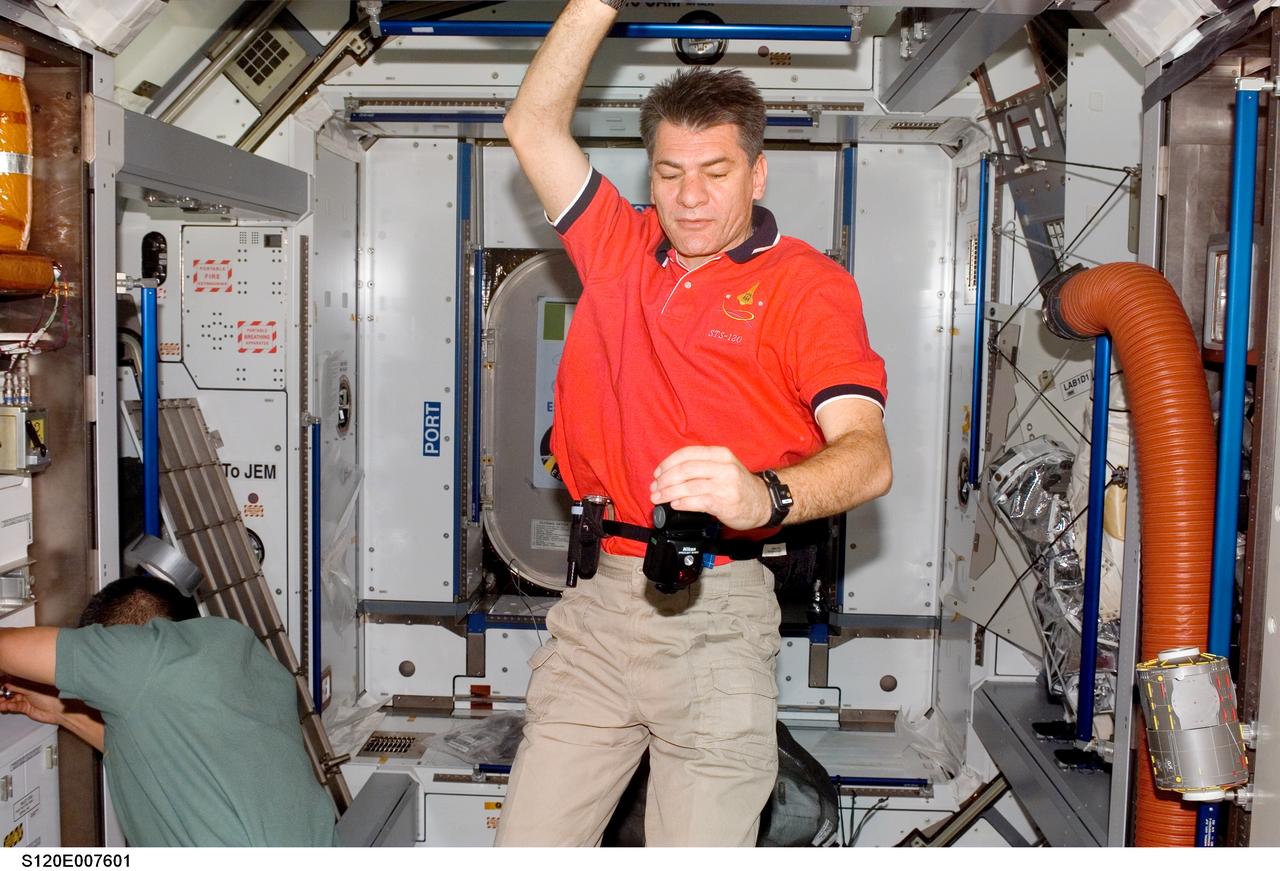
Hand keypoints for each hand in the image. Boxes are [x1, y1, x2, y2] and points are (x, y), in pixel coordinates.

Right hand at [0, 678, 65, 726]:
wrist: (59, 710)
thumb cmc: (52, 696)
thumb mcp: (31, 689)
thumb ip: (17, 687)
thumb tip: (6, 683)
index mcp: (30, 682)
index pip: (14, 683)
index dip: (5, 685)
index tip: (0, 687)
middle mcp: (28, 691)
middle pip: (11, 692)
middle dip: (3, 694)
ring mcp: (27, 700)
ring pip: (11, 700)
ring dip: (4, 702)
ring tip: (0, 703)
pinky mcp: (26, 708)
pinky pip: (15, 707)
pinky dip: (10, 707)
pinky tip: (7, 706)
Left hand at [650, 446, 772, 530]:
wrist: (764, 502)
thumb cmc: (739, 486)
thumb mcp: (724, 467)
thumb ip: (702, 466)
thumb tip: (670, 475)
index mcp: (720, 454)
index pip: (687, 454)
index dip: (667, 463)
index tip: (657, 473)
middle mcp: (723, 467)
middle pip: (685, 469)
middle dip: (664, 479)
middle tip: (654, 488)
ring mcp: (724, 485)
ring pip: (688, 486)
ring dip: (668, 493)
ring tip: (658, 498)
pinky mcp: (724, 502)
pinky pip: (697, 501)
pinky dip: (682, 503)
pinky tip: (675, 504)